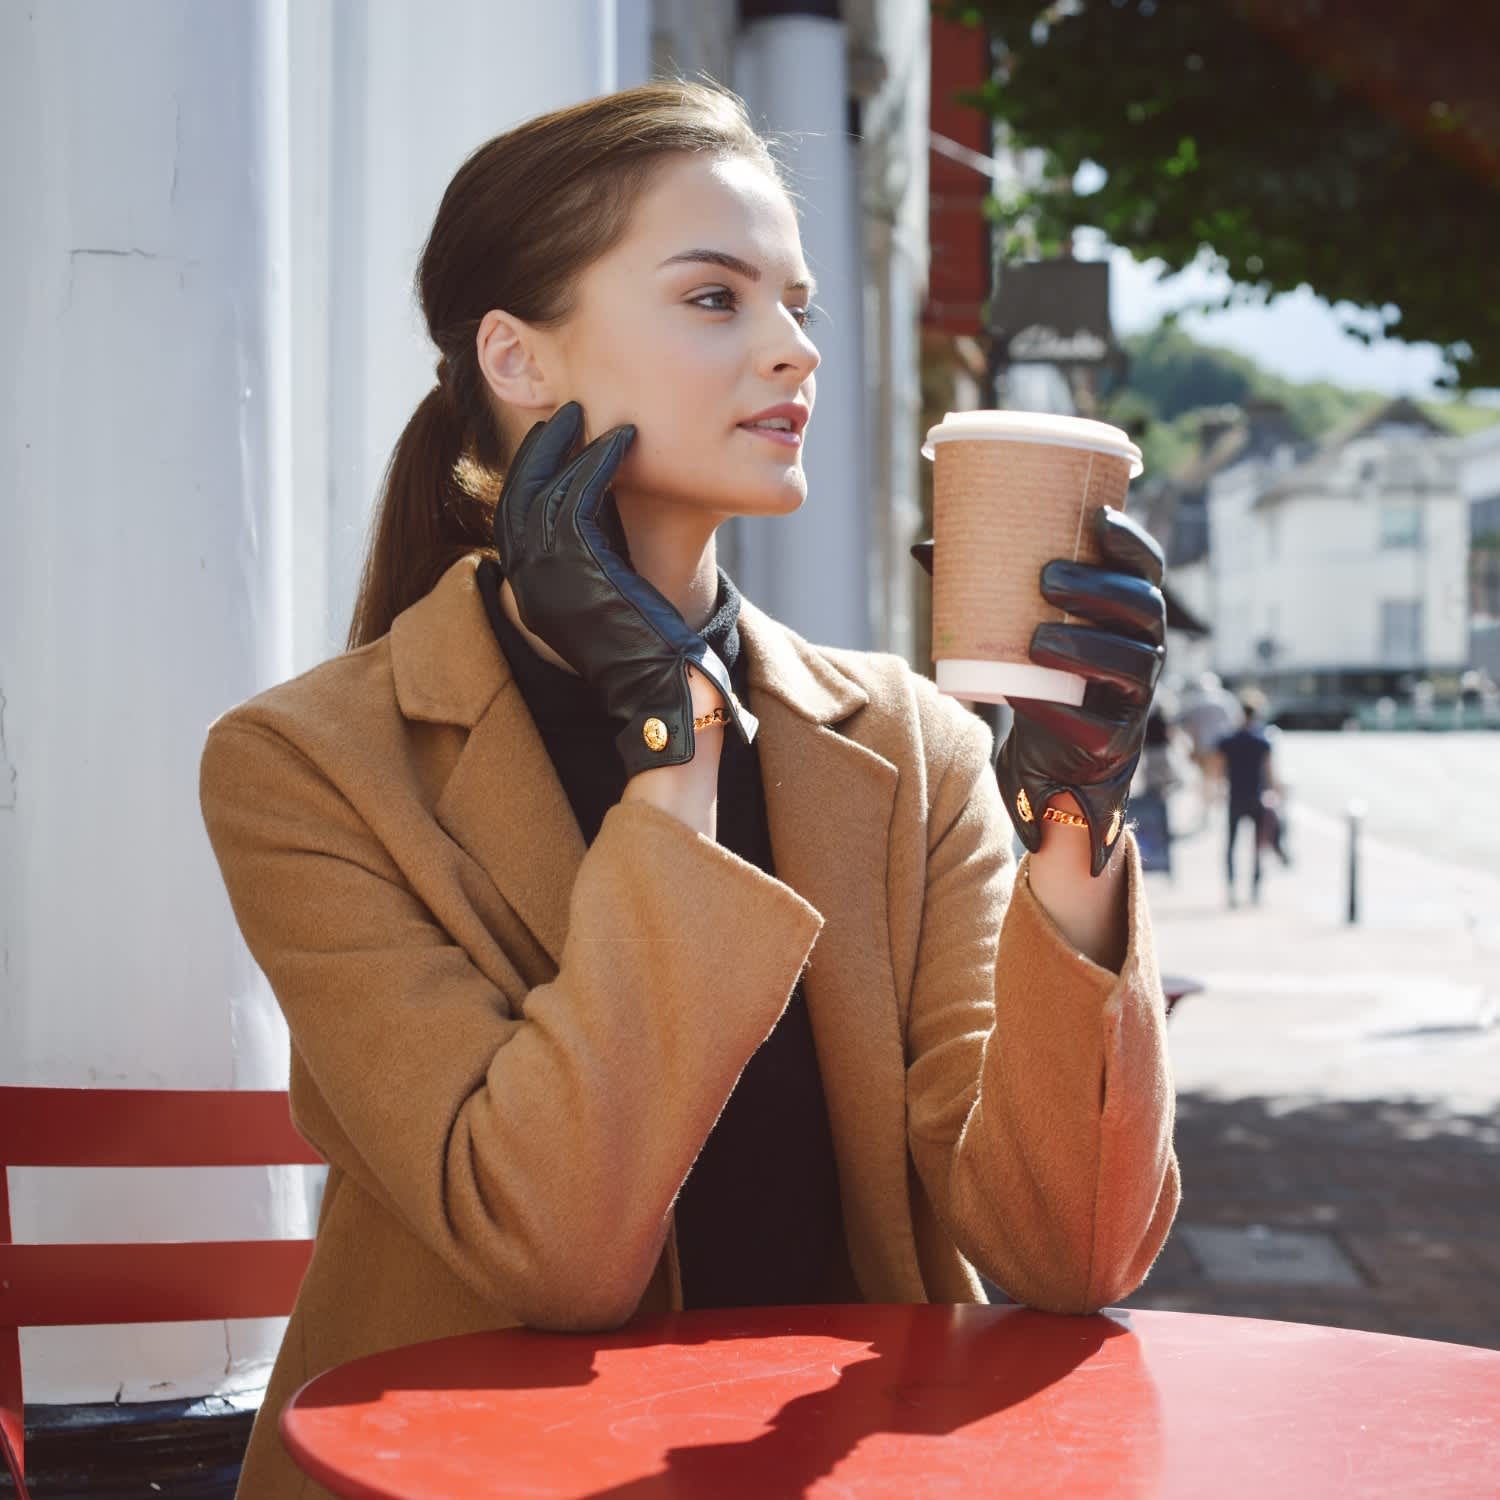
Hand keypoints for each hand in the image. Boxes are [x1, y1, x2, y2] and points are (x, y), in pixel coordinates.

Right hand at [493, 402, 757, 775]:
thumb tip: (601, 505)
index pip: (513, 516)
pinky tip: (621, 440)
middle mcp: (526, 585)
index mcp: (529, 595)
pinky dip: (598, 461)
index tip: (552, 439)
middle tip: (562, 414)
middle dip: (537, 451)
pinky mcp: (578, 568)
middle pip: (517, 496)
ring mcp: (546, 577)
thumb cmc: (649, 650)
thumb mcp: (605, 598)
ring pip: (547, 491)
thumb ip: (592, 558)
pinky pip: (579, 496)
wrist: (661, 689)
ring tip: (590, 416)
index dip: (530, 473)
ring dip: (570, 447)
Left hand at [912, 506, 1165, 876]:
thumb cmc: (1037, 674)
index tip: (1095, 518)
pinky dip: (1057, 710)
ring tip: (1036, 640)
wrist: (1049, 758)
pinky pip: (1096, 726)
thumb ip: (980, 589)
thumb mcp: (1016, 629)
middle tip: (1046, 579)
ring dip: (1086, 647)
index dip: (1130, 541)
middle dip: (1099, 589)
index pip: (1146, 568)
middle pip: (1141, 608)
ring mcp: (1136, 698)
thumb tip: (923, 544)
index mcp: (1129, 612)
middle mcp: (1145, 649)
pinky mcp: (1115, 741)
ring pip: (1130, 665)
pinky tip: (1023, 694)